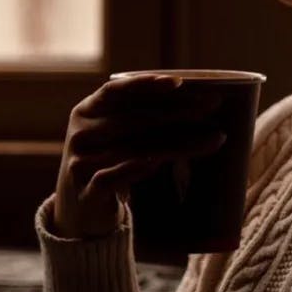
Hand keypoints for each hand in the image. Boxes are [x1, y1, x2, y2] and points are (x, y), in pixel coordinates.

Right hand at [52, 74, 226, 238]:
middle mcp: (80, 133)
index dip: (146, 84)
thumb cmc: (109, 161)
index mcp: (86, 110)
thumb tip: (197, 100)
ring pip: (134, 149)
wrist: (79, 209)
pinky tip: (161, 164)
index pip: (116, 91)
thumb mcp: (116, 135)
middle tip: (212, 106)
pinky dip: (139, 169)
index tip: (179, 82)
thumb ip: (141, 117)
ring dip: (177, 144)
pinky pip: (116, 178)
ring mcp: (80, 163)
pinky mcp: (86, 192)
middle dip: (177, 112)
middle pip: (134, 119)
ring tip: (213, 139)